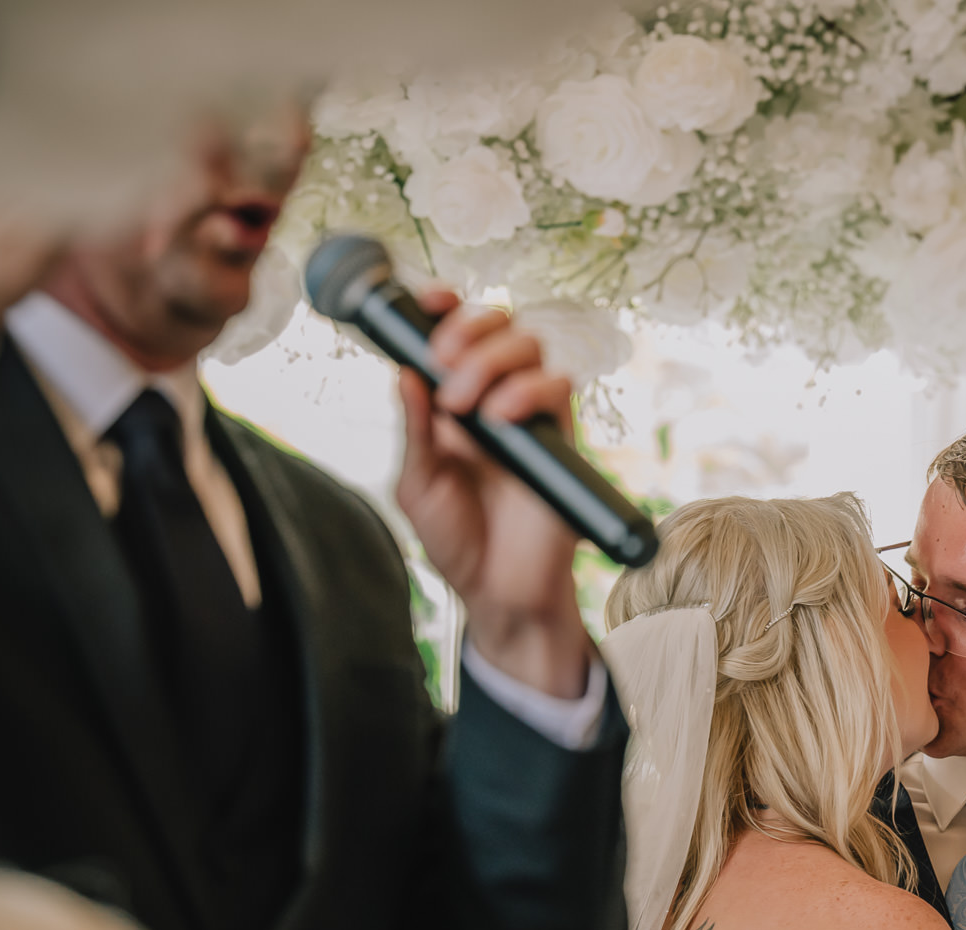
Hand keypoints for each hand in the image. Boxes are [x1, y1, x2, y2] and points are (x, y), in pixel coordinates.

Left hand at [395, 292, 591, 697]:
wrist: (498, 591)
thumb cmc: (457, 540)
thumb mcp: (417, 484)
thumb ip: (415, 429)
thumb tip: (404, 372)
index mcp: (452, 402)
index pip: (455, 334)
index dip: (445, 307)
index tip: (429, 300)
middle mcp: (493, 398)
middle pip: (497, 324)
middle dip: (468, 329)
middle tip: (444, 364)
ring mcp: (530, 415)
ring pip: (529, 345)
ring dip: (492, 359)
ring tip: (465, 406)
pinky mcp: (560, 436)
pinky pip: (558, 387)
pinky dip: (526, 390)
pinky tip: (500, 419)